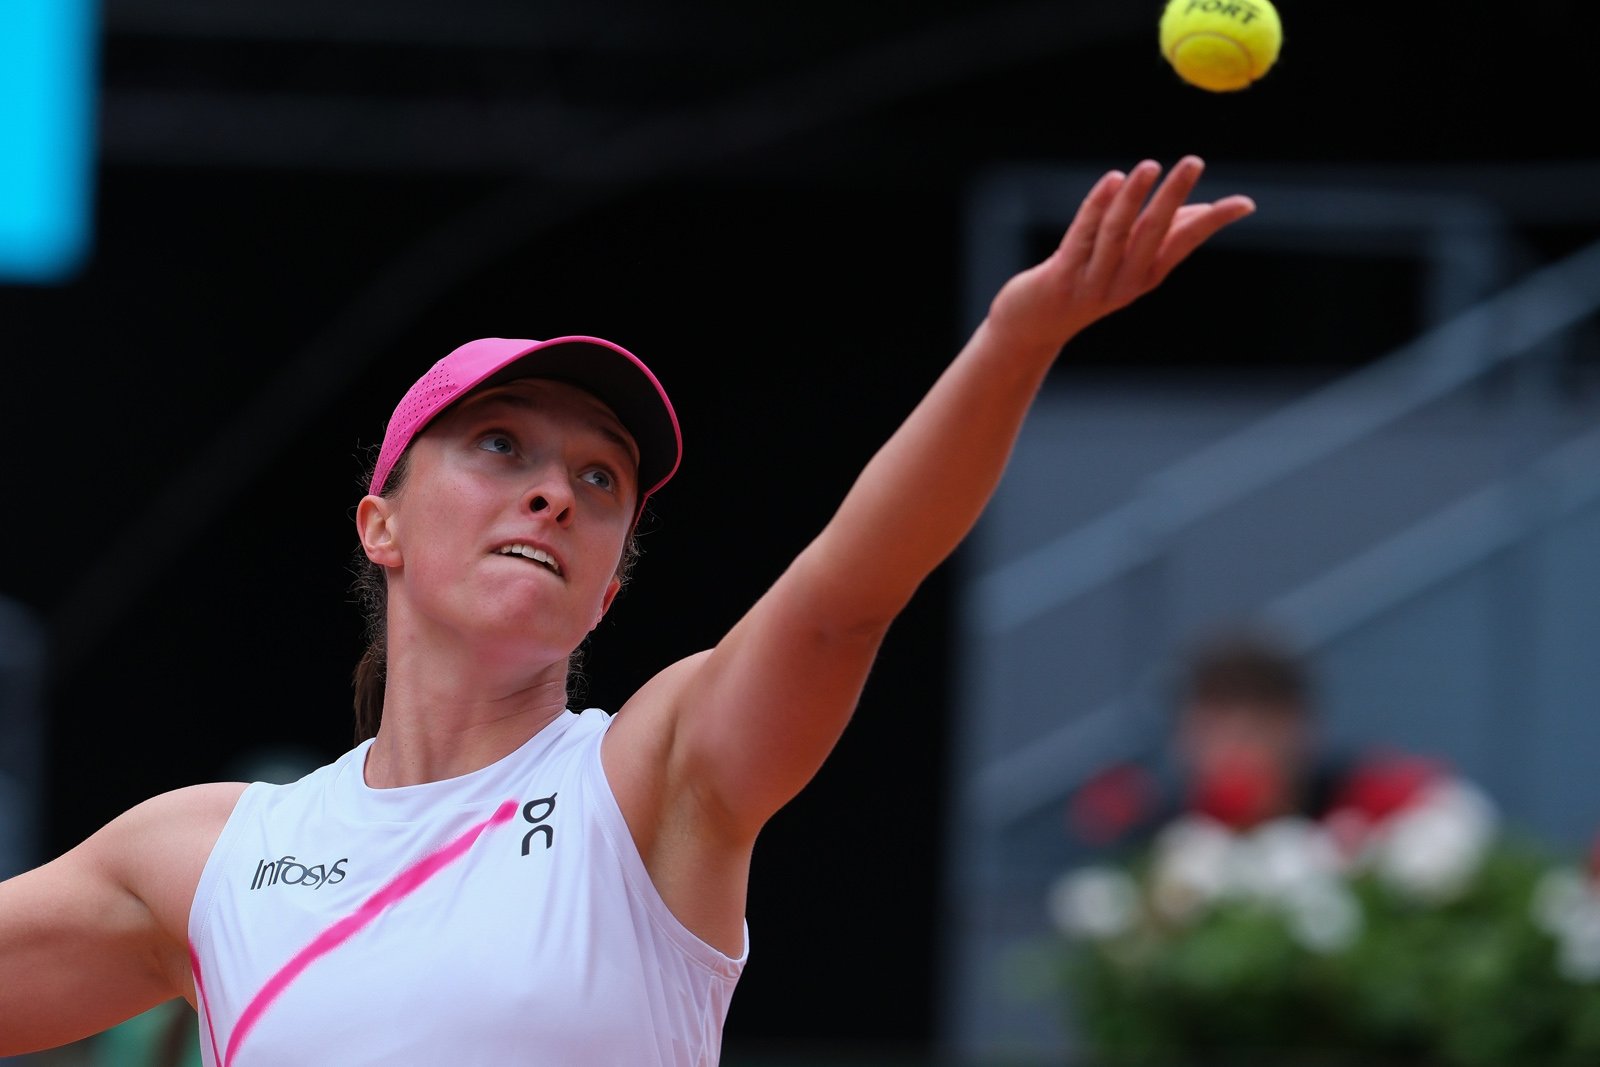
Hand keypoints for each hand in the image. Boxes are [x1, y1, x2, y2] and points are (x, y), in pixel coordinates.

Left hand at [987, 156, 1255, 354]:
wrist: (1031, 327)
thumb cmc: (1084, 284)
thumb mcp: (1126, 263)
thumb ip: (1162, 235)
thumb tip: (1207, 210)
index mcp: (1146, 275)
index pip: (1185, 244)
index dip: (1213, 223)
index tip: (1245, 203)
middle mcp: (1125, 282)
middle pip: (1154, 234)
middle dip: (1174, 197)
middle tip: (1194, 162)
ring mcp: (1093, 282)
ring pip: (1117, 234)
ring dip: (1133, 198)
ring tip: (1150, 166)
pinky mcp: (1061, 278)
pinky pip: (1082, 237)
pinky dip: (1097, 208)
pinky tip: (1112, 180)